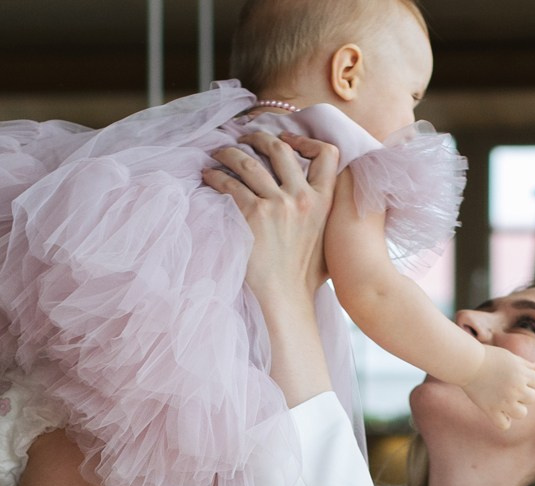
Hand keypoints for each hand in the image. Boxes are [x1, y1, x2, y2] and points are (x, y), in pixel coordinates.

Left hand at [202, 131, 339, 307]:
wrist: (286, 298)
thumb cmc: (304, 275)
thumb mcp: (327, 238)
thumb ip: (325, 212)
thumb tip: (315, 194)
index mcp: (324, 201)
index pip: (327, 153)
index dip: (305, 139)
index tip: (285, 139)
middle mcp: (302, 198)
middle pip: (280, 149)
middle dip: (259, 138)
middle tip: (243, 139)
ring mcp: (277, 206)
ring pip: (249, 162)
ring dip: (230, 153)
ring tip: (218, 153)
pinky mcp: (252, 216)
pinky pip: (229, 184)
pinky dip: (216, 176)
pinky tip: (207, 176)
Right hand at [460, 344, 534, 429]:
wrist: (468, 363)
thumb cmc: (488, 357)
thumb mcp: (510, 356)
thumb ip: (524, 363)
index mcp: (522, 374)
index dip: (528, 380)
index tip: (516, 377)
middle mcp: (516, 388)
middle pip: (532, 398)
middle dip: (524, 394)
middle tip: (510, 389)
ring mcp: (504, 401)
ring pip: (522, 413)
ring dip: (517, 409)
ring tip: (506, 403)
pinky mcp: (491, 409)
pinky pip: (504, 425)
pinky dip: (504, 422)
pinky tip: (499, 413)